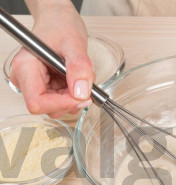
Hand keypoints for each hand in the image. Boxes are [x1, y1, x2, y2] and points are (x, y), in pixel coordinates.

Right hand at [9, 3, 94, 118]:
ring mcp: (34, 85)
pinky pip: (61, 101)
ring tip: (79, 75)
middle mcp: (25, 79)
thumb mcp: (75, 44)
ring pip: (57, 107)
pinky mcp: (44, 87)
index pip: (37, 102)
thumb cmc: (61, 25)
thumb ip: (79, 68)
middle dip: (71, 100)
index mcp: (25, 68)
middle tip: (85, 82)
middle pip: (48, 108)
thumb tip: (81, 93)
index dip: (62, 104)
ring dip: (75, 97)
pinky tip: (75, 78)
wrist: (59, 19)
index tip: (82, 96)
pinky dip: (74, 94)